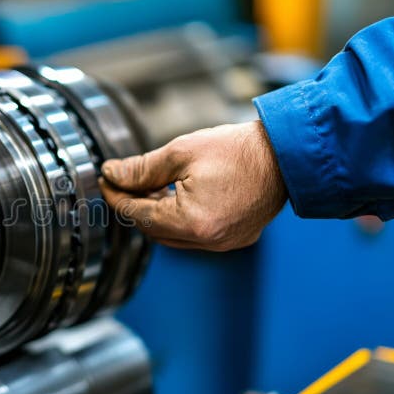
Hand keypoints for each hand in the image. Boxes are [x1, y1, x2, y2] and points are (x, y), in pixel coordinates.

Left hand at [100, 120, 287, 250]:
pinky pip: (195, 235)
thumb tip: (112, 174)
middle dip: (135, 206)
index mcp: (191, 222)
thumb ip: (141, 168)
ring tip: (149, 186)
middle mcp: (208, 241)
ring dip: (156, 214)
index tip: (106, 181)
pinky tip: (175, 196)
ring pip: (173, 236)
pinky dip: (179, 219)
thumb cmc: (238, 150)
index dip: (117, 197)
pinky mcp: (237, 238)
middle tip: (123, 182)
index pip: (138, 215)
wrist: (288, 153)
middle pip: (154, 230)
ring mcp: (225, 243)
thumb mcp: (180, 152)